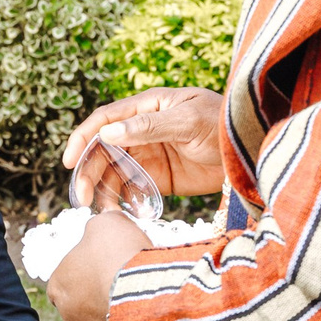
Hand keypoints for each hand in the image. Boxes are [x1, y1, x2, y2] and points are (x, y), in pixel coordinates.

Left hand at [47, 208, 151, 320]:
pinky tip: (146, 313)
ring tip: (140, 296)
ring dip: (116, 310)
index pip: (67, 276)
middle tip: (126, 279)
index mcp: (57, 284)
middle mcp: (67, 314)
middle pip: (83, 300)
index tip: (108, 262)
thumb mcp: (107, 224)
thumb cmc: (119, 256)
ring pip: (101, 320)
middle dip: (101, 291)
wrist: (145, 296)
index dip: (88, 267)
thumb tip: (102, 225)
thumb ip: (99, 225)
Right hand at [61, 86, 226, 198]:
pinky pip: (132, 189)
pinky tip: (121, 213)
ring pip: (114, 172)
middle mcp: (141, 130)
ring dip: (104, 190)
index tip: (69, 161)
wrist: (251, 153)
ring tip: (102, 212)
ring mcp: (149, 155)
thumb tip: (107, 133)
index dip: (83, 138)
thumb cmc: (223, 125)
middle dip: (89, 173)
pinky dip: (123, 201)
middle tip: (82, 198)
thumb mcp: (188, 121)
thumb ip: (149, 126)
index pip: (105, 121)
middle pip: (103, 150)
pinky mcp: (159, 178)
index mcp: (146, 107)